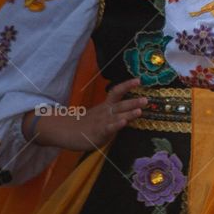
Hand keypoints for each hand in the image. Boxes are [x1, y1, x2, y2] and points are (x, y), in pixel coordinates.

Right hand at [24, 78, 147, 150]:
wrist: (66, 131)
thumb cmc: (87, 123)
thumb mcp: (102, 114)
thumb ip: (116, 111)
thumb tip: (134, 107)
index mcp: (106, 106)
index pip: (117, 92)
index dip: (127, 85)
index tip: (138, 80)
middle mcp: (105, 112)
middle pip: (120, 105)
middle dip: (134, 102)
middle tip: (146, 99)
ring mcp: (102, 122)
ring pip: (116, 116)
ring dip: (128, 113)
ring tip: (139, 111)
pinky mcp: (98, 133)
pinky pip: (108, 128)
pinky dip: (116, 125)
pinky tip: (123, 123)